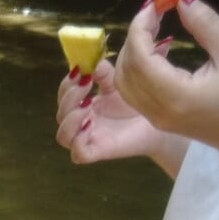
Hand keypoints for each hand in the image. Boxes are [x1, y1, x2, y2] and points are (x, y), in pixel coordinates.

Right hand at [56, 53, 170, 164]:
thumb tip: (90, 64)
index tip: (79, 71)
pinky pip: (78, 154)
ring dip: (70, 119)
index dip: (66, 85)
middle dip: (69, 97)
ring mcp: (89, 140)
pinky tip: (90, 125)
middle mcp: (82, 125)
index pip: (63, 97)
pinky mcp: (98, 153)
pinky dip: (79, 140)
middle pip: (60, 115)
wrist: (158, 122)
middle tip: (86, 83)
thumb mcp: (117, 81)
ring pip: (62, 137)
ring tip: (88, 105)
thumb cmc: (136, 104)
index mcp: (84, 108)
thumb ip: (102, 71)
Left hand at [113, 0, 218, 166]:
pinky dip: (136, 69)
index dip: (140, 28)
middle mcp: (158, 111)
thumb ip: (205, 25)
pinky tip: (157, 53)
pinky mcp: (159, 120)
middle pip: (125, 70)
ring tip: (154, 30)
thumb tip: (181, 0)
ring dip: (132, 53)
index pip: (139, 58)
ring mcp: (155, 119)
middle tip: (155, 14)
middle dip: (134, 37)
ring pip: (124, 83)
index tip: (155, 5)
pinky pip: (134, 92)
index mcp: (176, 96)